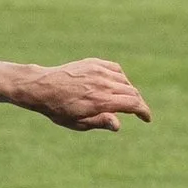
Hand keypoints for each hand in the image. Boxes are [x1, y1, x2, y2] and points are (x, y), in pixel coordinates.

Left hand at [23, 59, 153, 131]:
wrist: (41, 87)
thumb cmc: (57, 109)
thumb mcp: (77, 122)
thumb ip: (100, 122)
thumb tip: (118, 125)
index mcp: (101, 100)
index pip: (133, 104)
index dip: (143, 111)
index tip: (147, 118)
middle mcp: (103, 83)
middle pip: (132, 92)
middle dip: (137, 103)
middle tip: (136, 111)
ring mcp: (99, 71)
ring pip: (124, 80)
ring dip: (129, 91)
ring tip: (124, 100)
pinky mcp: (93, 63)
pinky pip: (115, 69)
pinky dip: (120, 77)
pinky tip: (116, 85)